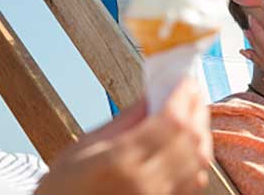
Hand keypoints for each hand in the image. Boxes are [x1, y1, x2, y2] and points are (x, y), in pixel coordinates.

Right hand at [36, 77, 211, 194]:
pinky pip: (194, 182)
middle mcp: (145, 184)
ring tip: (193, 113)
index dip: (183, 96)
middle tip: (192, 91)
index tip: (184, 79)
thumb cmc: (62, 191)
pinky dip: (197, 158)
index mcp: (120, 163)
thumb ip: (124, 120)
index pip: (170, 122)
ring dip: (201, 132)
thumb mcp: (84, 147)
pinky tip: (189, 144)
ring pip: (200, 162)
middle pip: (191, 140)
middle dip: (196, 109)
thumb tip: (152, 94)